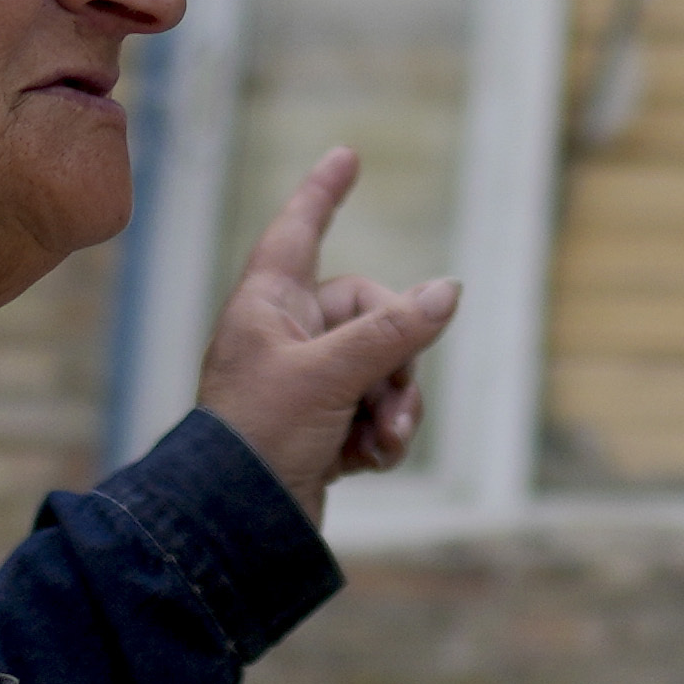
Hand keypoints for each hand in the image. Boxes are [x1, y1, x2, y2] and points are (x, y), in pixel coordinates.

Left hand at [192, 144, 461, 509]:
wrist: (235, 527)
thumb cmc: (260, 438)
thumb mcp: (331, 376)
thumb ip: (392, 331)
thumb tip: (448, 291)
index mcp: (267, 306)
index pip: (298, 232)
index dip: (323, 194)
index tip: (346, 156)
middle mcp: (284, 336)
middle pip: (369, 313)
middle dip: (396, 359)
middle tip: (393, 398)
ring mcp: (303, 383)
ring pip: (381, 366)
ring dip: (394, 404)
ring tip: (385, 440)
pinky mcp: (320, 428)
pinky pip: (375, 410)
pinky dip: (382, 434)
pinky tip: (371, 462)